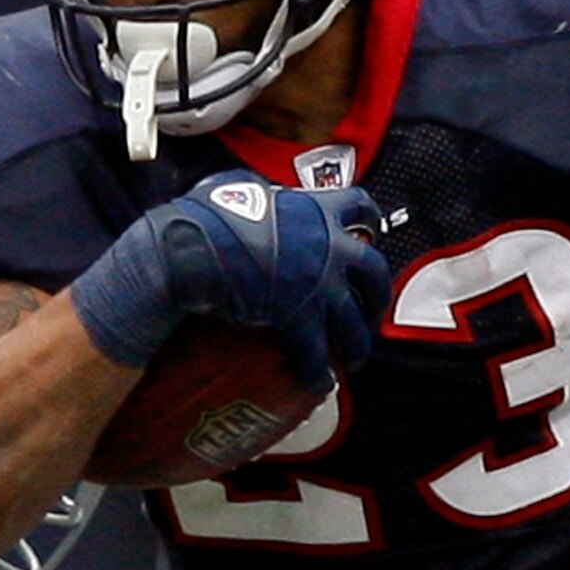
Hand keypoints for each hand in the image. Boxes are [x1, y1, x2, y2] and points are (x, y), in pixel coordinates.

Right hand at [73, 178, 389, 384]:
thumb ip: (262, 192)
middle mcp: (327, 244)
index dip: (369, 222)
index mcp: (316, 208)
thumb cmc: (206, 215)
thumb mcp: (240, 186)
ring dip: (358, 343)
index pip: (360, 206)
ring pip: (354, 321)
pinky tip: (319, 383)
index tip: (371, 233)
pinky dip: (318, 371)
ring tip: (356, 359)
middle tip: (371, 310)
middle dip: (378, 294)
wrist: (191, 250)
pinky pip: (317, 351)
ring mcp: (317, 282)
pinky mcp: (298, 316)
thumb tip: (253, 192)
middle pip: (374, 270)